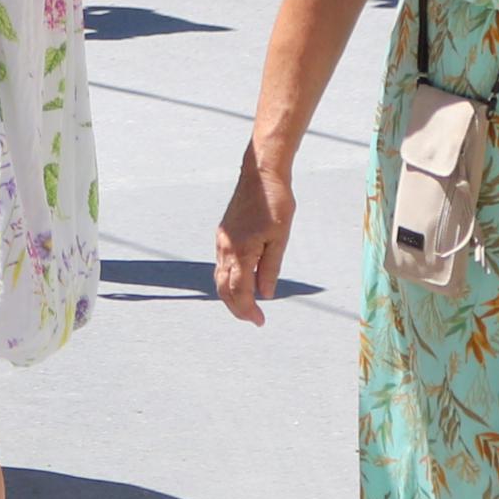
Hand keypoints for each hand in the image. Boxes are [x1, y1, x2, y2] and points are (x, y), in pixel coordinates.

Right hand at [213, 142, 294, 322]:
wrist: (260, 176)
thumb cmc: (275, 204)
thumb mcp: (280, 239)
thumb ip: (271, 269)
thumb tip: (266, 294)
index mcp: (241, 252)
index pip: (239, 291)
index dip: (248, 310)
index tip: (260, 321)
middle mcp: (225, 249)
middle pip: (223, 289)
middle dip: (236, 308)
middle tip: (253, 319)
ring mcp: (221, 242)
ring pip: (219, 277)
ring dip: (231, 296)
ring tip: (248, 305)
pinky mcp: (222, 235)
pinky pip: (221, 265)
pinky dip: (228, 280)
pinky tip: (242, 282)